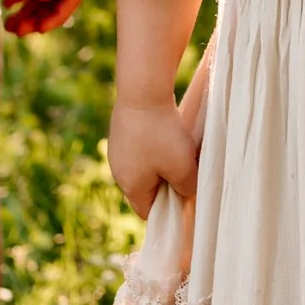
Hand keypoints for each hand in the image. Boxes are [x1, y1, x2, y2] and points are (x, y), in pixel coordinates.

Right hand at [108, 99, 199, 220]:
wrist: (142, 92)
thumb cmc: (163, 134)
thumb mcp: (183, 167)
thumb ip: (187, 188)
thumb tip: (187, 193)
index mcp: (130, 186)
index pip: (147, 211)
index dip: (167, 210)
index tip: (185, 197)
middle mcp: (119, 172)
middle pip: (145, 188)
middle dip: (166, 183)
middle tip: (186, 170)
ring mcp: (117, 151)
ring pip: (144, 166)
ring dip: (161, 162)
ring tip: (178, 147)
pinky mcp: (121, 132)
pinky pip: (140, 147)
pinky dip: (154, 144)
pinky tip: (167, 131)